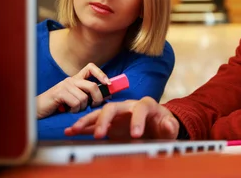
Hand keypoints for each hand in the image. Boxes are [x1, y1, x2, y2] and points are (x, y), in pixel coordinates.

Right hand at [36, 62, 110, 118]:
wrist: (37, 109)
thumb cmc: (57, 106)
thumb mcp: (75, 98)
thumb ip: (87, 95)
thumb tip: (106, 95)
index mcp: (75, 79)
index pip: (90, 67)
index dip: (101, 74)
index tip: (108, 83)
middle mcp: (71, 80)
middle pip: (92, 86)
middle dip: (97, 98)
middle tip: (94, 105)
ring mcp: (65, 85)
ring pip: (84, 97)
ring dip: (82, 107)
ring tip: (74, 109)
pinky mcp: (60, 93)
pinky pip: (76, 102)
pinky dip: (74, 110)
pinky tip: (68, 110)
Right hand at [64, 97, 179, 139]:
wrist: (157, 128)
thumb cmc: (163, 127)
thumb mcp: (169, 128)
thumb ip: (170, 126)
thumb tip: (168, 123)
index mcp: (146, 105)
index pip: (141, 107)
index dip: (138, 119)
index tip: (136, 134)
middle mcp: (129, 106)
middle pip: (114, 107)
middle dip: (105, 119)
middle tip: (100, 134)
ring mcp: (117, 114)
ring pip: (100, 113)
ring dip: (87, 121)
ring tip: (74, 129)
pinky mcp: (109, 124)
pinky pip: (93, 123)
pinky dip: (82, 127)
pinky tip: (70, 131)